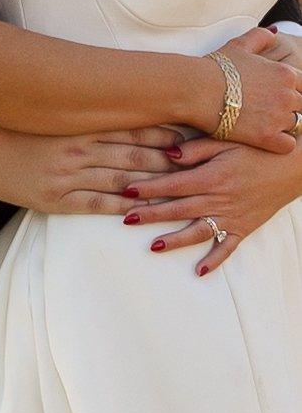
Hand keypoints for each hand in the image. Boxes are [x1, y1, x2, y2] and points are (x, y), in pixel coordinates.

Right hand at [0, 125, 181, 213]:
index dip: (162, 132)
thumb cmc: (18, 128)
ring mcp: (68, 175)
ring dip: (153, 185)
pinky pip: (96, 205)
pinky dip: (122, 208)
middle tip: (198, 162)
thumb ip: (85, 114)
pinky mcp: (57, 200)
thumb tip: (119, 109)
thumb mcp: (53, 115)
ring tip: (182, 188)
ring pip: (122, 181)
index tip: (188, 134)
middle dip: (168, 159)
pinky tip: (142, 212)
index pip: (131, 127)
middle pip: (134, 155)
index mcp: (80, 124)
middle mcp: (78, 148)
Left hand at [123, 136, 301, 274]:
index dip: (149, 188)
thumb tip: (168, 153)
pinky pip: (227, 248)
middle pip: (179, 209)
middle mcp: (219, 200)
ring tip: (153, 247)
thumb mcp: (226, 140)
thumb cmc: (256, 149)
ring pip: (198, 232)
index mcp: (212, 177)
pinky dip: (214, 261)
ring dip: (175, 240)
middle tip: (127, 219)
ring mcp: (232, 217)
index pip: (173, 185)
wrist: (293, 166)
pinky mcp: (244, 228)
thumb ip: (196, 148)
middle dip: (151, 214)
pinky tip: (199, 271)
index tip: (127, 190)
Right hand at [204, 27, 301, 152]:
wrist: (197, 90)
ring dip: (283, 124)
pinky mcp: (267, 137)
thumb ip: (260, 37)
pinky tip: (266, 138)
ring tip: (263, 122)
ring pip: (296, 124)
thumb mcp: (239, 45)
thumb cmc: (215, 68)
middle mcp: (287, 95)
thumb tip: (274, 33)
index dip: (293, 90)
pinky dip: (280, 143)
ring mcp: (278, 117)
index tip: (278, 95)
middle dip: (289, 107)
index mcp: (284, 73)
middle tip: (268, 109)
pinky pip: (288, 145)